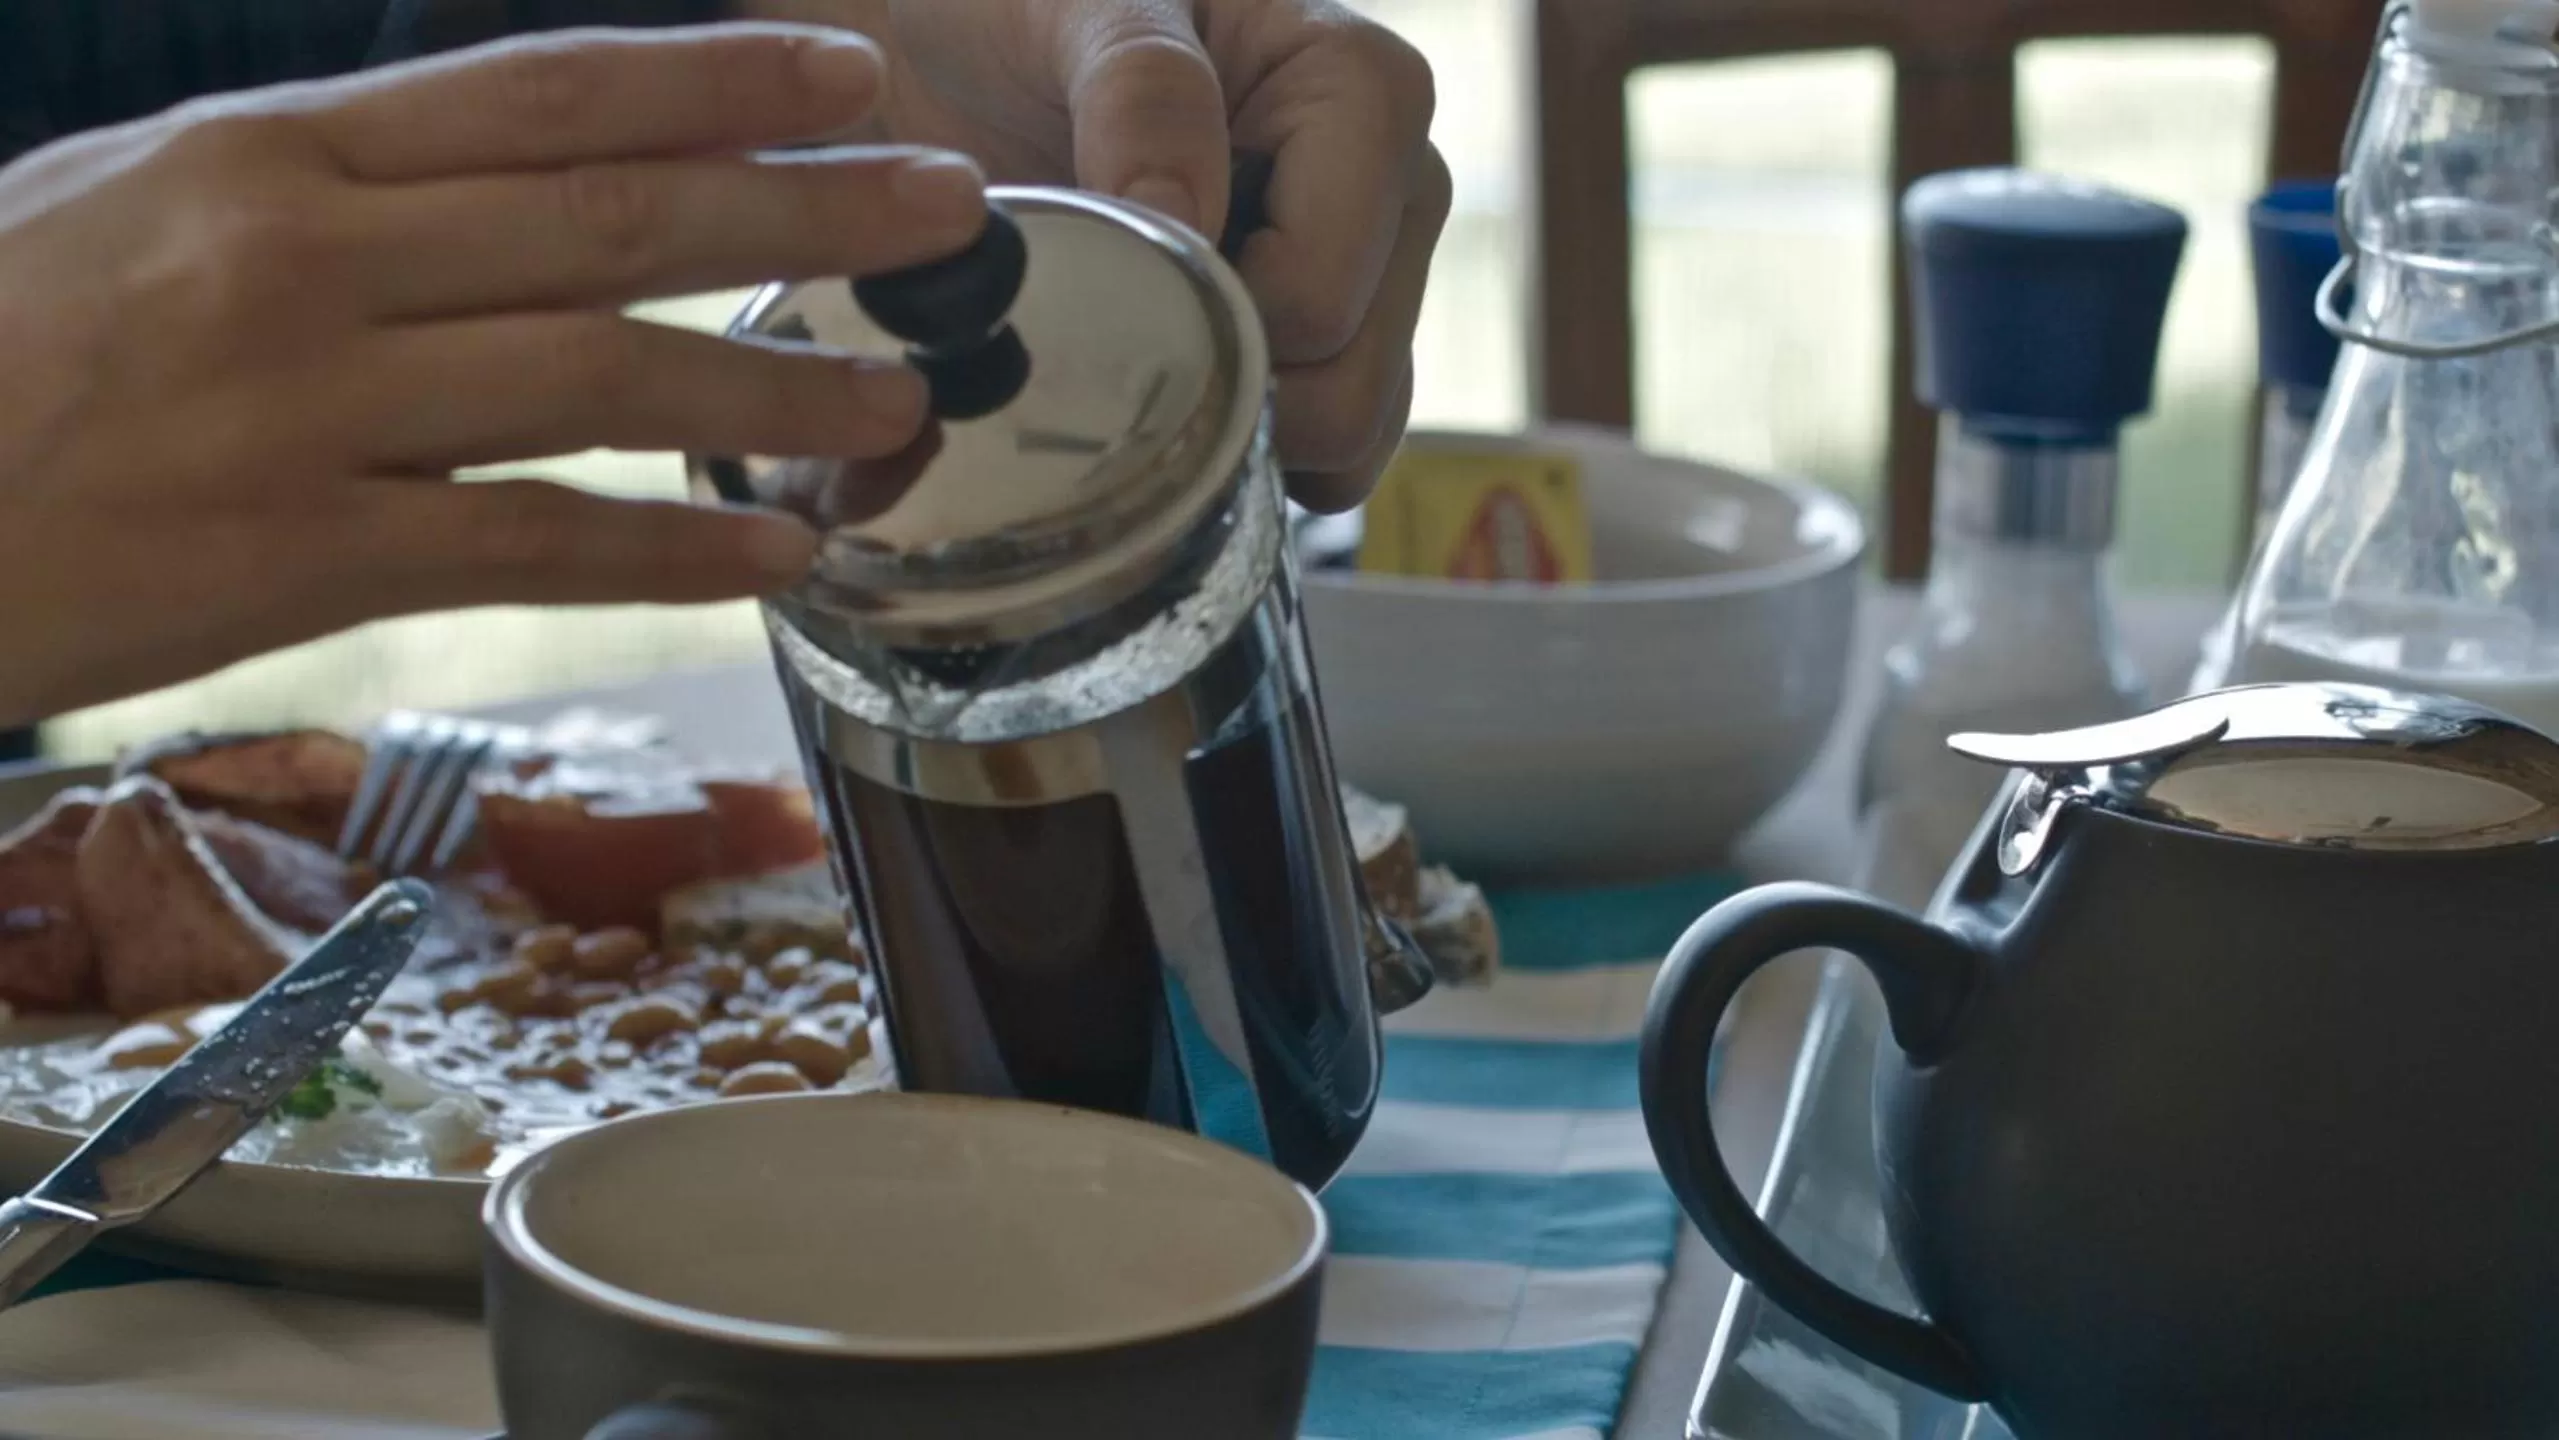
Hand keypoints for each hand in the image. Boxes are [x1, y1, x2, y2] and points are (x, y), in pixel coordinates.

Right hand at [0, 26, 990, 725]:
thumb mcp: (141, 202)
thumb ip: (327, 189)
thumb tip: (497, 183)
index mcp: (269, 150)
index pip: (541, 92)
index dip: (716, 83)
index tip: (850, 83)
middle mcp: (303, 256)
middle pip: (607, 216)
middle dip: (802, 210)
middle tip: (948, 213)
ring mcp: (303, 407)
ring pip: (597, 381)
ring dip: (775, 392)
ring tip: (903, 403)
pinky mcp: (296, 558)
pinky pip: (531, 544)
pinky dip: (670, 550)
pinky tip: (778, 551)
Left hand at [752, 0, 1449, 510]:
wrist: (961, 52)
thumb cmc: (1023, 4)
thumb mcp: (1074, 2)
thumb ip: (1143, 90)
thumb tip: (1187, 225)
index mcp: (1365, 93)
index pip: (1320, 297)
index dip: (1211, 330)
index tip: (1114, 288)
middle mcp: (1398, 191)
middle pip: (1352, 388)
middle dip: (1224, 397)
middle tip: (1111, 338)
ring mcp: (1379, 278)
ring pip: (1351, 438)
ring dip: (1231, 439)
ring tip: (1133, 364)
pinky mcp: (1340, 347)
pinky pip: (1327, 461)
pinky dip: (1242, 460)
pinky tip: (1166, 401)